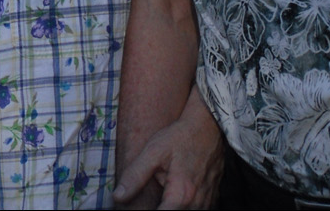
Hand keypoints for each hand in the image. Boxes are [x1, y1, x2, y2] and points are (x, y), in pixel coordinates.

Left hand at [113, 90, 223, 208]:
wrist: (207, 127)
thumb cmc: (179, 138)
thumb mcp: (153, 152)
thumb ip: (135, 176)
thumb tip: (117, 196)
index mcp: (181, 194)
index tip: (137, 210)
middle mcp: (197, 203)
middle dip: (160, 210)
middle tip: (151, 197)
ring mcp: (207, 202)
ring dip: (172, 208)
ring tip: (161, 198)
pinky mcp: (212, 199)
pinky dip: (185, 208)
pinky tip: (172, 198)